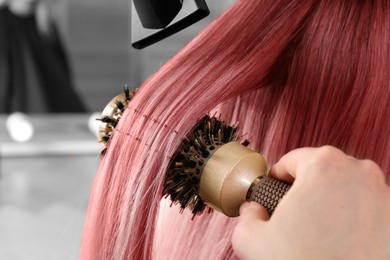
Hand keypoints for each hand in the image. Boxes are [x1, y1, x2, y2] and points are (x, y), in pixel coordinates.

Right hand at [232, 146, 389, 259]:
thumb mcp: (251, 239)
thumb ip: (247, 214)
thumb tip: (255, 210)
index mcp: (323, 165)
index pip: (292, 159)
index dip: (278, 177)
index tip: (276, 191)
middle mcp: (359, 172)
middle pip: (321, 169)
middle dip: (306, 188)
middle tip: (296, 214)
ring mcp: (383, 194)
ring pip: (346, 186)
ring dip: (330, 201)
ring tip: (318, 229)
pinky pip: (366, 206)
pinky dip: (352, 216)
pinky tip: (339, 238)